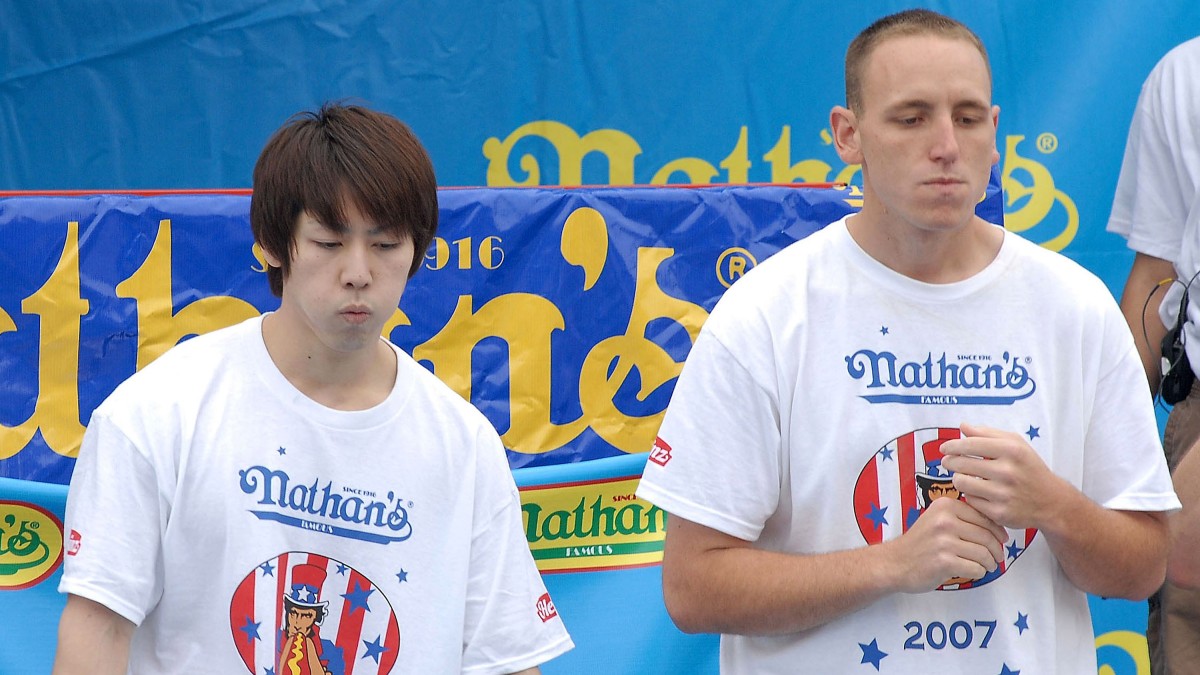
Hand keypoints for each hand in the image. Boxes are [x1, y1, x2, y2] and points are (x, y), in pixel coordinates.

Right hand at [886, 496, 1006, 592]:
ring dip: (990, 563)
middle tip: (998, 557)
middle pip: (987, 536)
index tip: (1002, 540)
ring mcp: (944, 541)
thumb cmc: (921, 543)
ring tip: (988, 566)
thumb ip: (962, 518)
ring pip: (984, 553)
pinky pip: (976, 568)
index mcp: (945, 506)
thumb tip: (997, 528)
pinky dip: (979, 572)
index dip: (998, 531)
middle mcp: (945, 520)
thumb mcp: (937, 519)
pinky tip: (974, 572)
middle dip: (997, 550)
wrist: (895, 562)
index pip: (984, 517)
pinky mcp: (944, 561)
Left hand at [939, 423, 1067, 529]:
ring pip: (962, 482)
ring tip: (964, 476)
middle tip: (948, 462)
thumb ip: (988, 433)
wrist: (1052, 502)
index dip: (952, 445)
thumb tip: (963, 426)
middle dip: (950, 462)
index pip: (970, 444)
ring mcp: (1003, 494)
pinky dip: (971, 495)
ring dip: (959, 478)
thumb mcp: (1017, 444)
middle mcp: (1008, 472)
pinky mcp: (999, 512)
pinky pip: (970, 500)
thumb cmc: (1029, 468)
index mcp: (1012, 450)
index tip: (944, 448)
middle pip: (961, 463)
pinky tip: (978, 492)